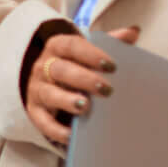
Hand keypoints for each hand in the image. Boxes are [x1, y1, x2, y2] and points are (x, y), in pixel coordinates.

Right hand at [24, 24, 131, 146]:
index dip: (91, 54)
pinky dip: (55, 129)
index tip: (112, 65)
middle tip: (106, 89)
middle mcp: (43, 66)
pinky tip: (71, 135)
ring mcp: (37, 89)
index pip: (71, 45)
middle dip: (83, 78)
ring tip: (85, 107)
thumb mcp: (87, 51)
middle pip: (60, 69)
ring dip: (66, 100)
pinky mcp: (34, 111)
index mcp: (57, 47)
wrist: (45, 82)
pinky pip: (41, 121)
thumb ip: (109, 42)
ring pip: (49, 93)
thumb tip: (133, 31)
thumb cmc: (72, 65)